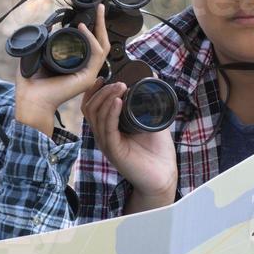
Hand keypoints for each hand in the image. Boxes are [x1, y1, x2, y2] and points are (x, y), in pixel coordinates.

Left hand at [14, 4, 112, 136]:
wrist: (31, 101)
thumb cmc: (31, 85)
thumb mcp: (36, 57)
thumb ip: (42, 43)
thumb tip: (47, 26)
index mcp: (74, 67)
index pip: (89, 45)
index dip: (91, 29)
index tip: (87, 14)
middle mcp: (84, 70)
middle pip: (100, 43)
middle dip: (101, 24)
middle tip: (100, 8)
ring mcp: (88, 74)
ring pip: (103, 47)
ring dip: (101, 28)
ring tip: (98, 13)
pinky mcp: (87, 77)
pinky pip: (96, 55)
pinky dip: (91, 40)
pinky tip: (83, 29)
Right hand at [83, 78, 177, 208]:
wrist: (164, 176)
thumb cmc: (157, 151)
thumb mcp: (151, 120)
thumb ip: (148, 103)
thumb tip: (152, 78)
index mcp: (108, 128)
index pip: (91, 106)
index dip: (94, 91)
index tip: (103, 77)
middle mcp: (103, 135)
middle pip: (90, 108)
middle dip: (102, 91)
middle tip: (118, 82)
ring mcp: (107, 143)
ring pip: (96, 116)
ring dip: (107, 98)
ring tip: (120, 87)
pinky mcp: (114, 151)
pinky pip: (108, 129)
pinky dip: (111, 113)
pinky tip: (118, 102)